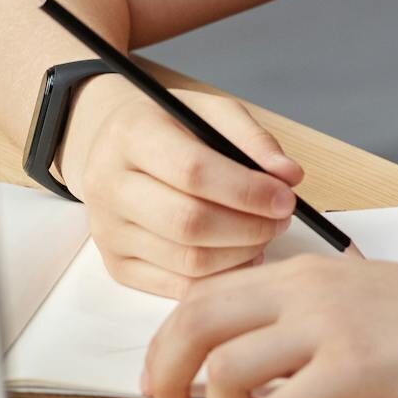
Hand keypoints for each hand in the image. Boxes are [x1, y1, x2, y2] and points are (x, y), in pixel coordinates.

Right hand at [64, 82, 303, 298]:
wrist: (115, 147)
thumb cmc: (172, 127)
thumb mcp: (209, 111)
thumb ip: (252, 139)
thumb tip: (289, 176)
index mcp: (131, 135)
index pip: (192, 171)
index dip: (246, 190)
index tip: (286, 198)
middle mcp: (109, 185)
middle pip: (188, 223)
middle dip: (248, 226)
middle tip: (281, 219)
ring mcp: (108, 232)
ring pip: (186, 261)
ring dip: (240, 254)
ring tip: (264, 234)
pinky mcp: (116, 266)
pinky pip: (176, 287)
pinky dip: (219, 278)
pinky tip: (241, 256)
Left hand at [140, 255, 397, 397]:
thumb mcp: (361, 295)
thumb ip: (308, 312)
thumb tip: (255, 355)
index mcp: (305, 269)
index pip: (205, 292)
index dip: (168, 339)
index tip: (162, 378)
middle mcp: (306, 288)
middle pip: (196, 322)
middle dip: (165, 374)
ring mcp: (329, 325)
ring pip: (226, 371)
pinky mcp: (356, 368)